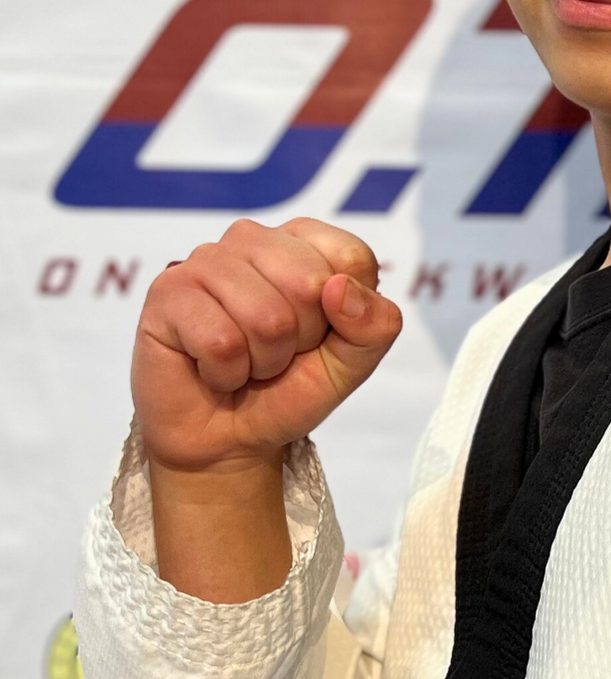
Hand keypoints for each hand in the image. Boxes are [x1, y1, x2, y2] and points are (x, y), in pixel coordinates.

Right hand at [132, 217, 402, 473]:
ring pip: (265, 316)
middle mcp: (253, 239)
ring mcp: (206, 261)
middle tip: (277, 353)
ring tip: (245, 362)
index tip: (320, 334)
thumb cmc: (291, 388)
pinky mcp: (167, 292)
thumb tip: (339, 288)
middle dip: (300, 339)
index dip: (345, 315)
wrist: (230, 440)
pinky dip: (226, 372)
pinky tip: (213, 369)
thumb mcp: (354, 361)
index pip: (352, 258)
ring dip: (263, 360)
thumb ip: (375, 323)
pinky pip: (220, 341)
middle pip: (310, 284)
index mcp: (305, 241)